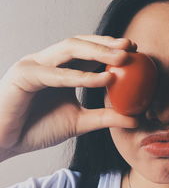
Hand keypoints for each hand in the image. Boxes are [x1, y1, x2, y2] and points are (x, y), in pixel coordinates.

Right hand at [0, 35, 137, 160]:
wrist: (3, 144)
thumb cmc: (37, 129)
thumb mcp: (80, 122)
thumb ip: (106, 117)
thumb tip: (136, 119)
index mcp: (59, 69)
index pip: (87, 52)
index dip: (110, 48)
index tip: (135, 51)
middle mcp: (48, 62)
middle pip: (81, 44)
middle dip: (107, 43)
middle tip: (131, 47)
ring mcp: (35, 65)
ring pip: (69, 49)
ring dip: (98, 51)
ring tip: (123, 56)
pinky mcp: (24, 76)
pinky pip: (57, 74)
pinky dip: (82, 76)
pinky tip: (106, 78)